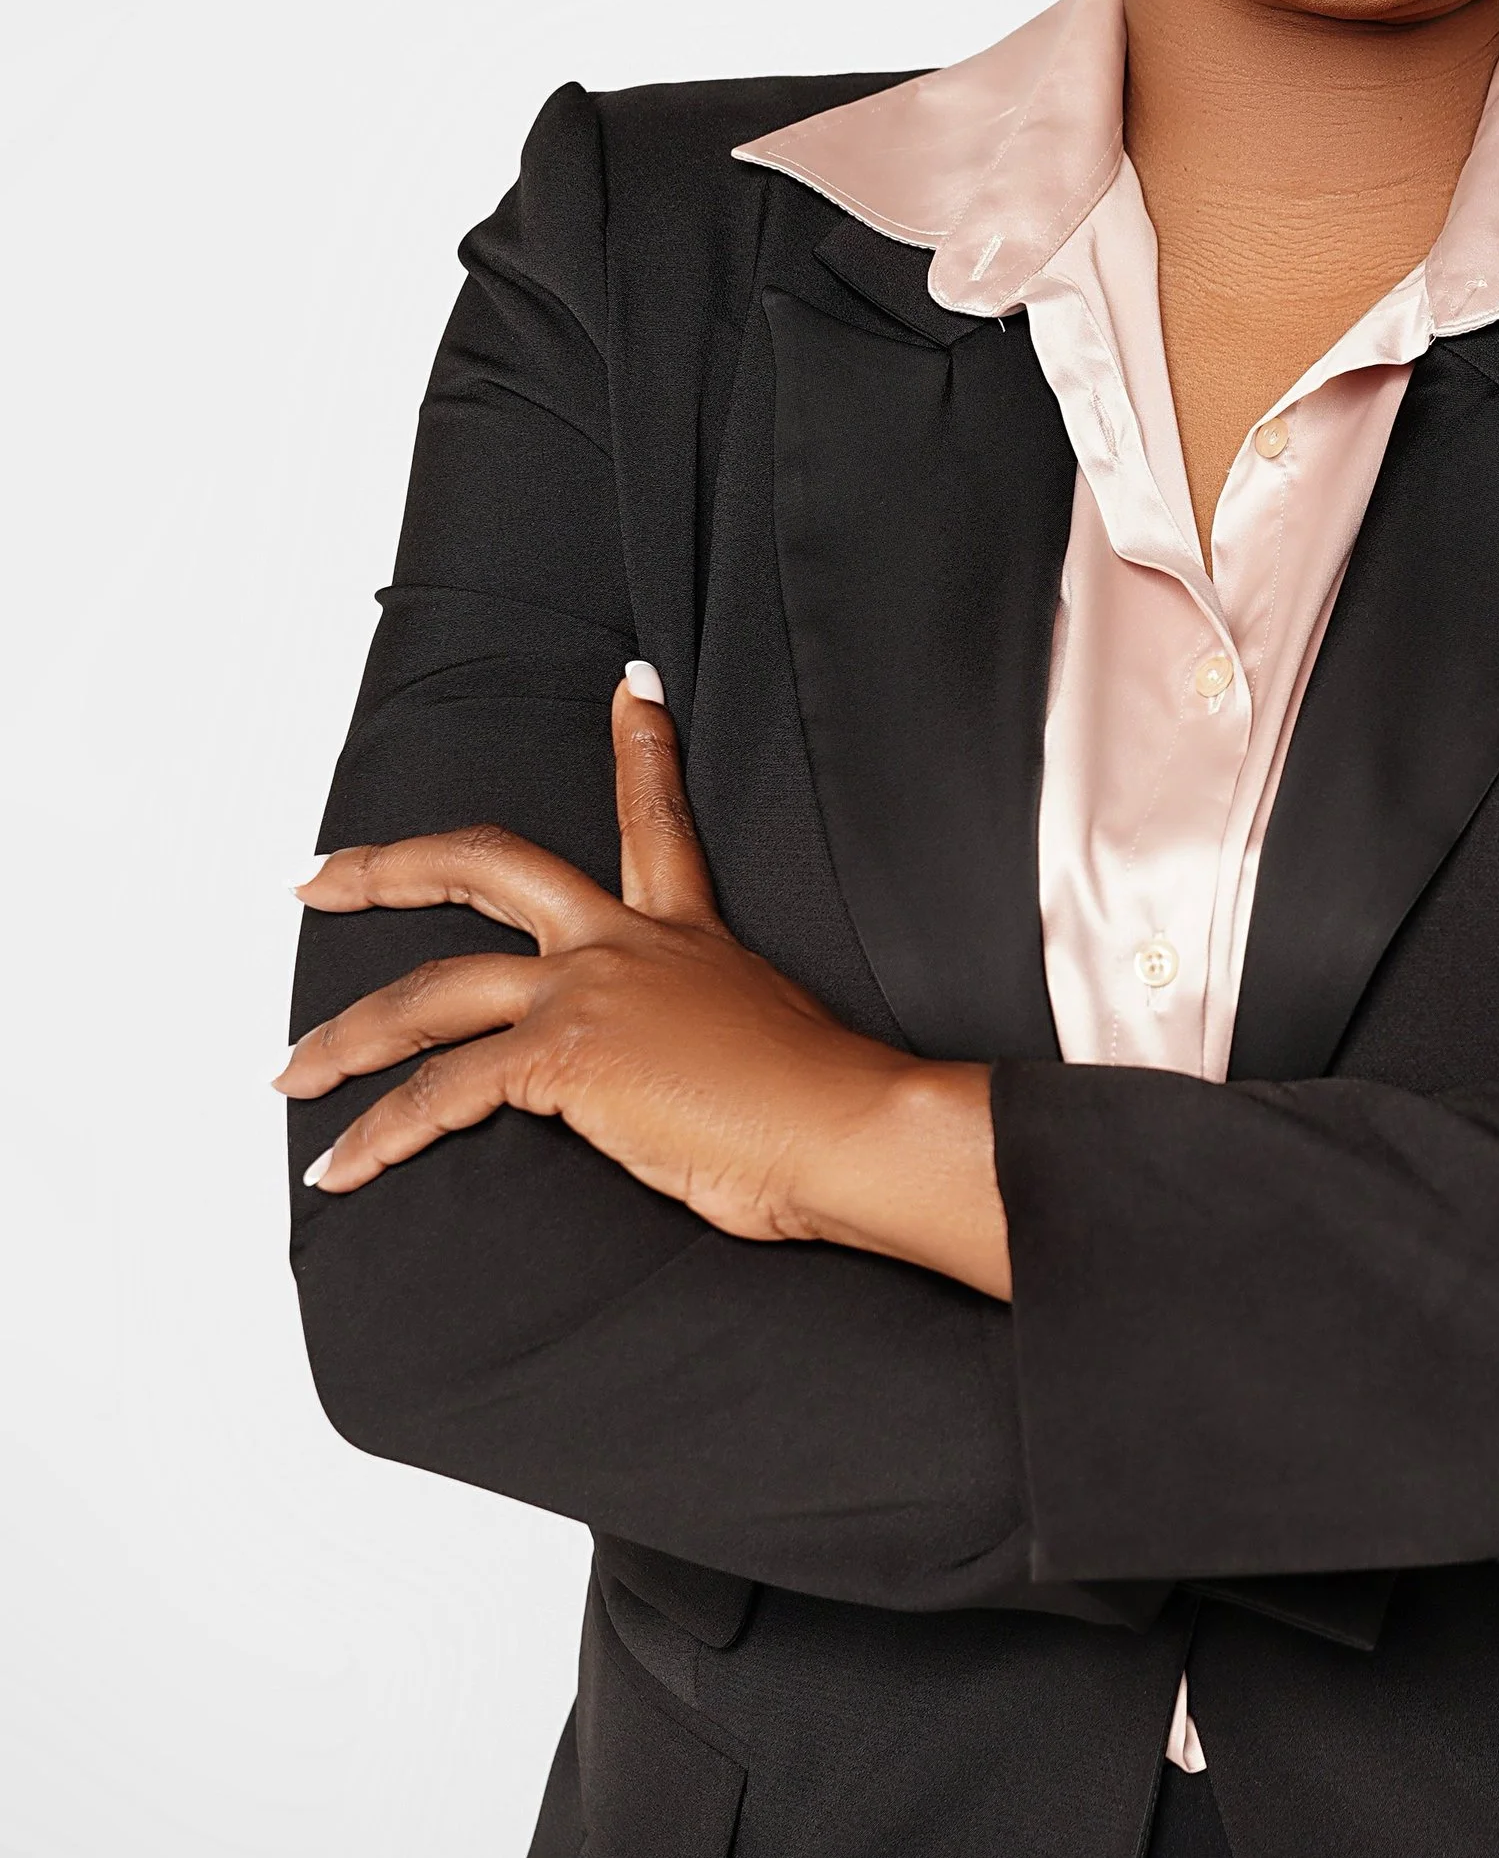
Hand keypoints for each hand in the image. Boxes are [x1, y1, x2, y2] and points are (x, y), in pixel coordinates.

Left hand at [276, 676, 1011, 1294]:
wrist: (846, 1123)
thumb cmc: (825, 1102)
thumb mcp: (763, 1036)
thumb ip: (701, 1033)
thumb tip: (679, 1074)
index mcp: (683, 933)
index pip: (654, 818)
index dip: (642, 747)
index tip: (631, 688)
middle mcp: (623, 944)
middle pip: (489, 868)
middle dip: (392, 868)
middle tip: (322, 873)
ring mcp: (586, 991)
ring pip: (430, 995)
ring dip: (346, 1039)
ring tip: (293, 1074)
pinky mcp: (562, 1055)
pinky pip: (442, 1093)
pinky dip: (380, 1135)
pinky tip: (341, 1169)